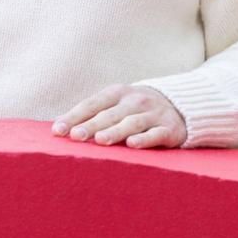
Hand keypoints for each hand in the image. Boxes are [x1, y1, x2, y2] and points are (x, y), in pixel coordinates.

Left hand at [51, 84, 186, 148]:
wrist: (179, 106)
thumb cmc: (135, 109)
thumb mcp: (116, 104)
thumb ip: (92, 113)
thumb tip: (58, 125)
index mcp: (117, 93)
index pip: (92, 104)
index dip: (74, 116)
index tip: (58, 130)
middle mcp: (134, 101)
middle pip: (109, 115)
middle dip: (91, 125)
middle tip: (75, 136)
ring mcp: (153, 114)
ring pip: (131, 123)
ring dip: (115, 131)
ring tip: (100, 140)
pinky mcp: (169, 128)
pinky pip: (156, 134)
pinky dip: (144, 139)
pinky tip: (132, 144)